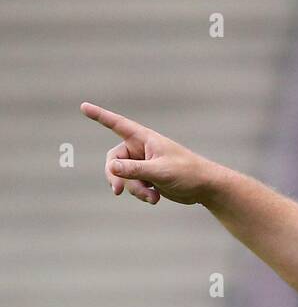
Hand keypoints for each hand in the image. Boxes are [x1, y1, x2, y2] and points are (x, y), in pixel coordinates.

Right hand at [80, 102, 218, 205]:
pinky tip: (156, 199)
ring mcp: (143, 164)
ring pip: (124, 177)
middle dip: (116, 176)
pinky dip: (142, 194)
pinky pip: (133, 186)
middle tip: (117, 191)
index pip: (117, 124)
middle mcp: (141, 149)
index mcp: (144, 138)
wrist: (204, 187)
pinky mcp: (147, 178)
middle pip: (114, 160)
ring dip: (135, 189)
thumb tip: (111, 168)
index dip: (99, 115)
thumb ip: (135, 170)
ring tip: (152, 197)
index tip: (83, 106)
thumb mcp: (159, 172)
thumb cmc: (187, 173)